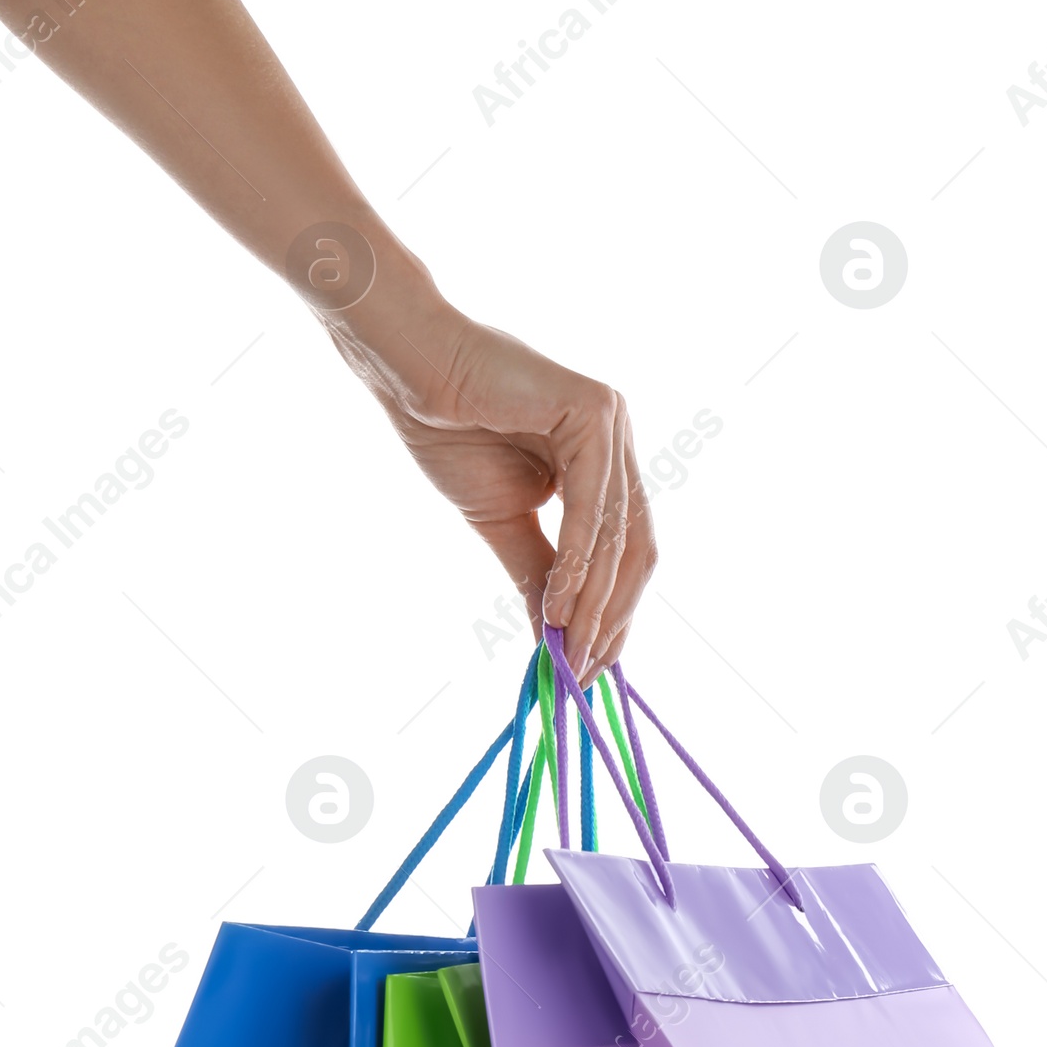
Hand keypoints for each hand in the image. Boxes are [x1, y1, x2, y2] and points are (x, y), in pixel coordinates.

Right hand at [322, 276, 657, 679]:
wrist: (411, 377)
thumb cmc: (451, 434)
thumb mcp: (506, 523)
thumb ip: (539, 574)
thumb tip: (555, 639)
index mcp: (602, 463)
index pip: (626, 551)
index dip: (613, 614)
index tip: (588, 668)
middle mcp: (616, 439)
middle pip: (636, 549)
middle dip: (612, 616)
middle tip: (584, 670)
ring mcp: (611, 421)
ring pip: (619, 534)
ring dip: (594, 600)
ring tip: (568, 648)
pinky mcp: (593, 410)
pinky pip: (592, 505)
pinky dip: (578, 561)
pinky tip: (558, 603)